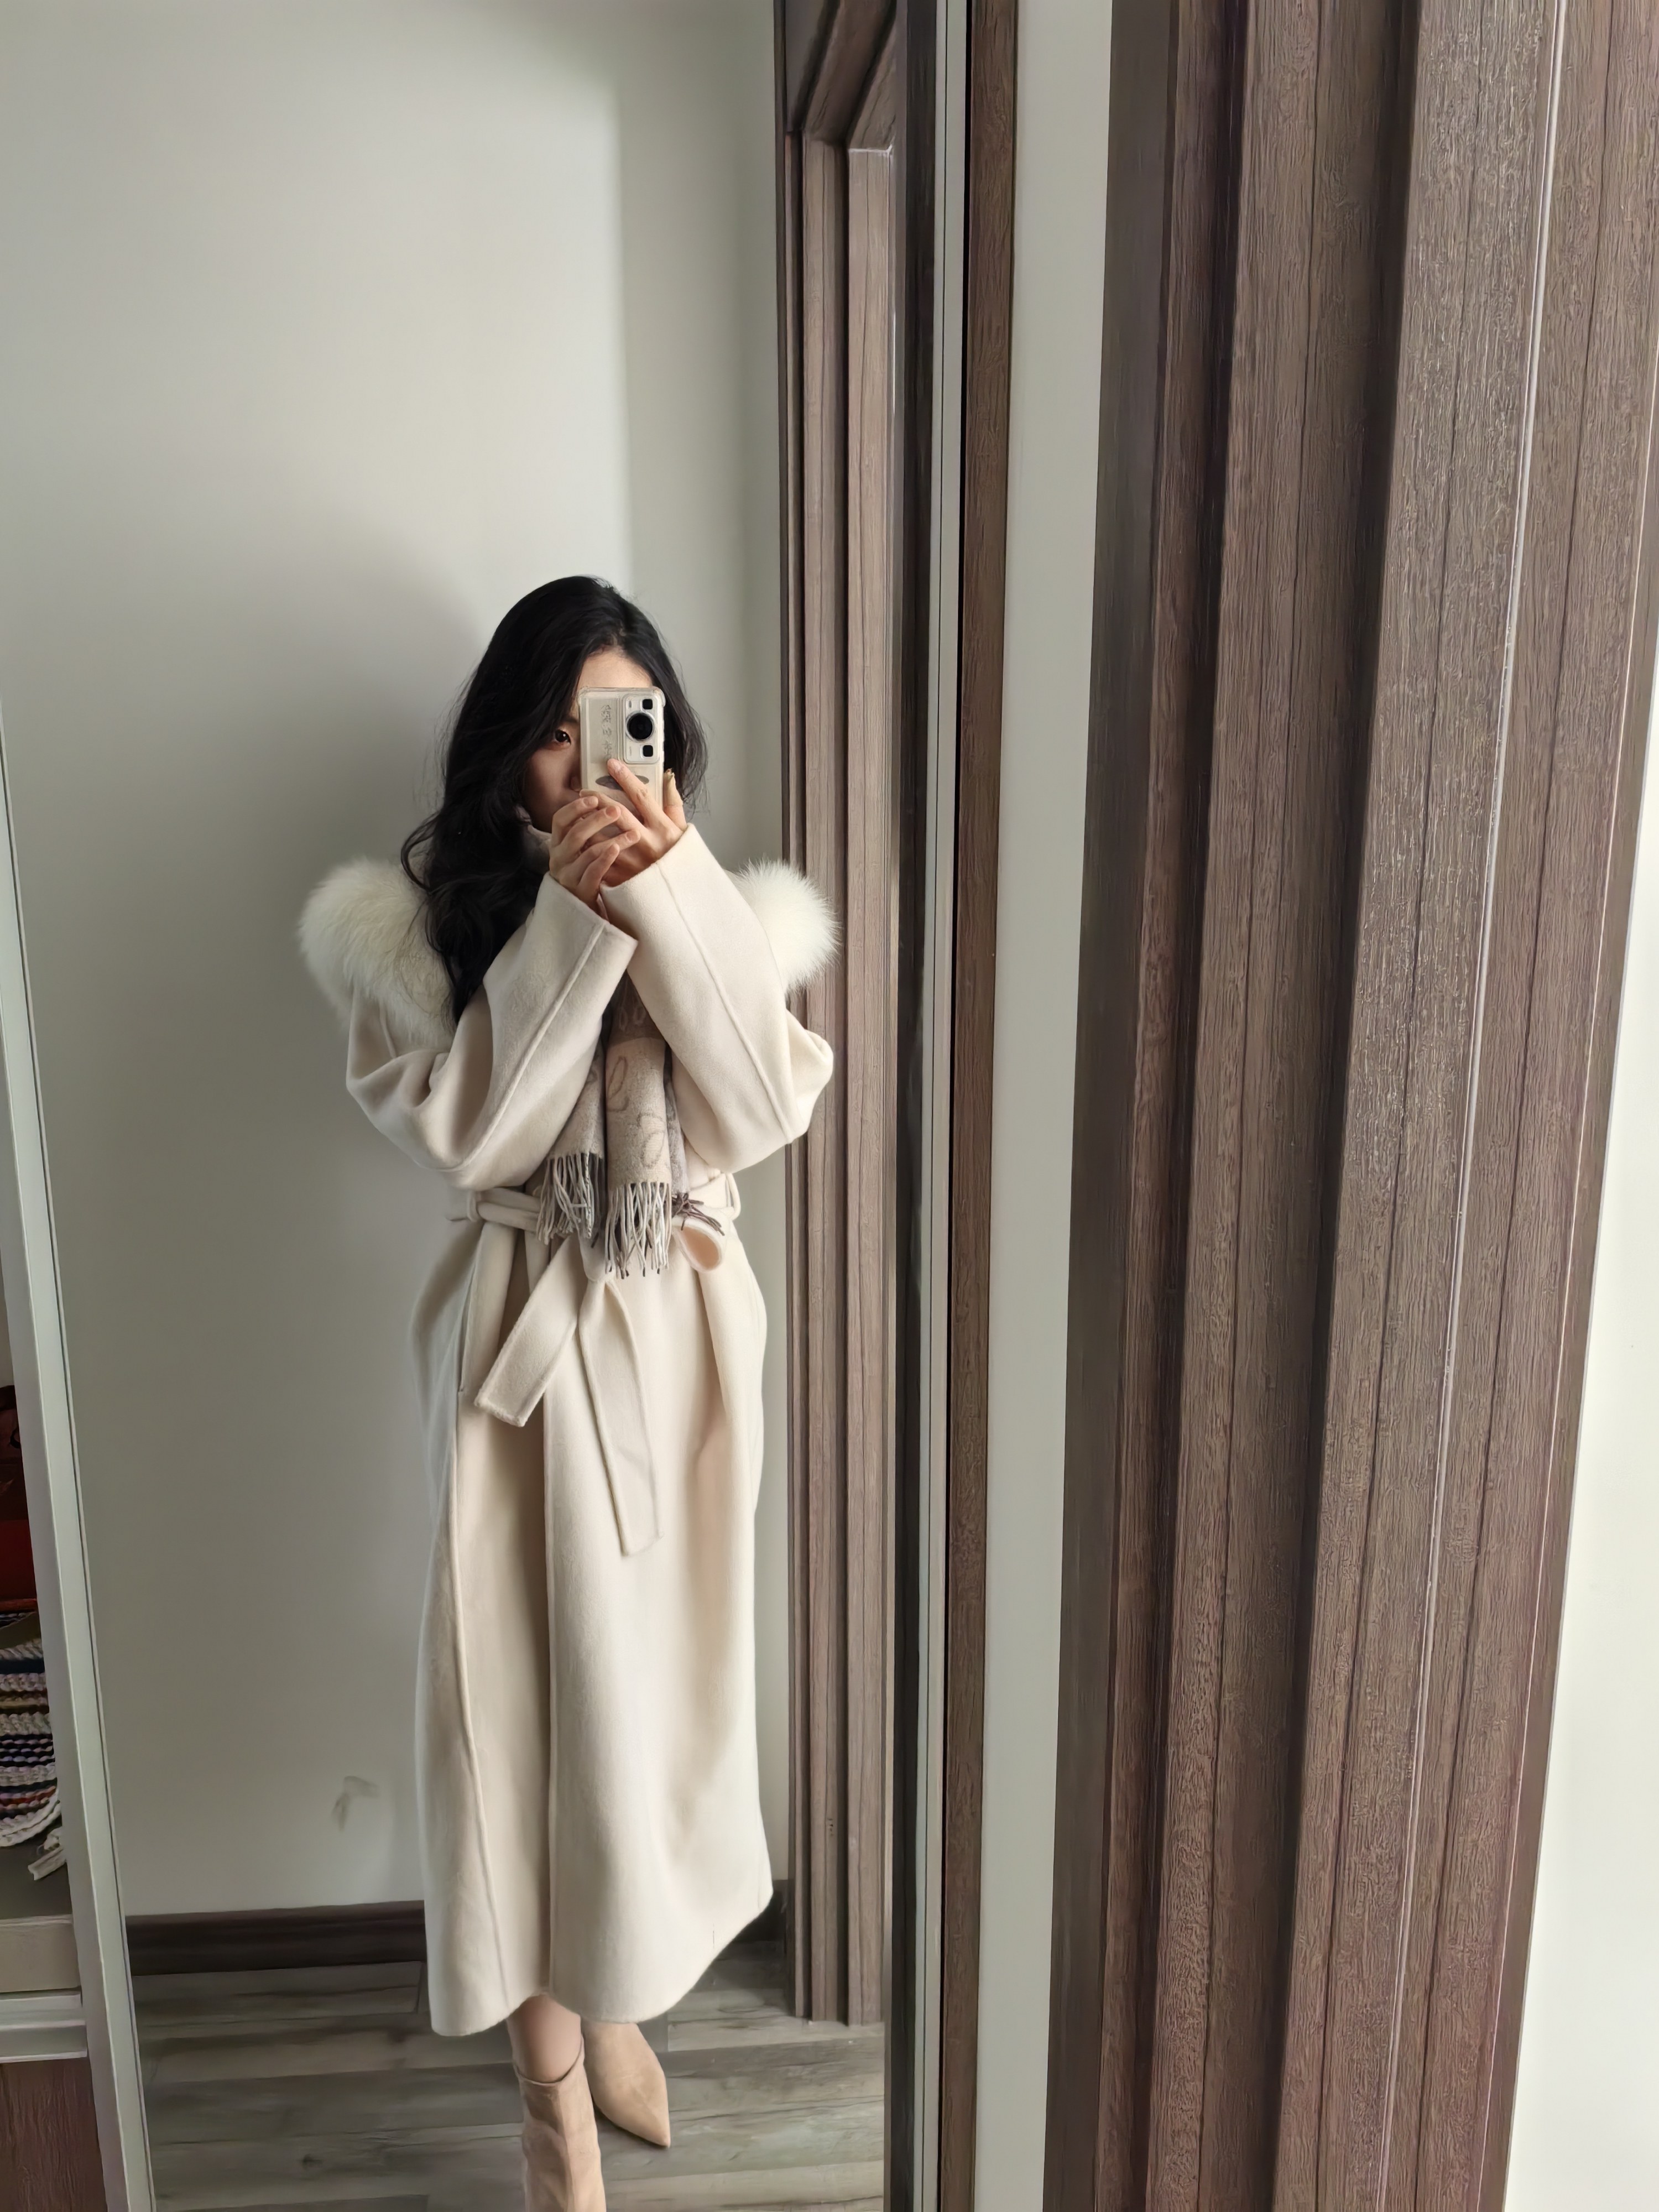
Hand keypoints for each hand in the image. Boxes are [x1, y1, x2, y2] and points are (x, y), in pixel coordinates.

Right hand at [547, 791, 639, 910]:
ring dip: (611, 838)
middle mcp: (558, 858)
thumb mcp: (579, 850)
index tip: (593, 798)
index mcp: (557, 844)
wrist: (583, 910)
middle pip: (575, 833)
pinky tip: (618, 849)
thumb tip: (602, 801)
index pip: (559, 820)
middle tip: (616, 810)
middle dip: (597, 820)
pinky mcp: (580, 891)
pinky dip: (606, 858)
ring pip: (587, 852)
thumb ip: (585, 829)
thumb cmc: (586, 871)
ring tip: (633, 833)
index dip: (575, 808)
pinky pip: (593, 871)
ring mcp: (568, 875)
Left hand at [593, 764, 686, 886]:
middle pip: (617, 813)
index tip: (612, 764)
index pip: (641, 796)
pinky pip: (599, 858)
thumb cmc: (680, 861)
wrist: (678, 898)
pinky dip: (589, 847)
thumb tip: (668, 776)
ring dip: (588, 823)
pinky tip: (581, 839)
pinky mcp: (621, 877)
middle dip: (598, 799)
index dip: (625, 778)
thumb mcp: (683, 831)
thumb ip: (674, 803)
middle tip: (584, 791)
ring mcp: (632, 861)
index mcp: (663, 829)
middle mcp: (646, 842)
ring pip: (602, 835)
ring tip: (578, 814)